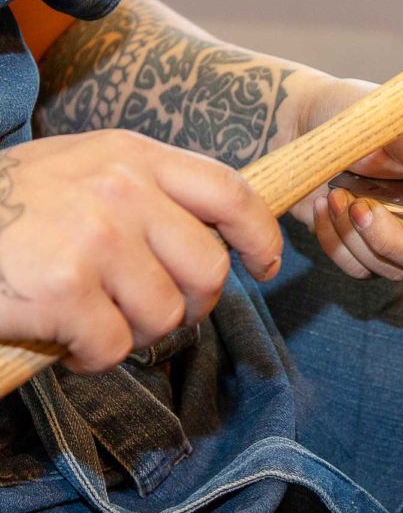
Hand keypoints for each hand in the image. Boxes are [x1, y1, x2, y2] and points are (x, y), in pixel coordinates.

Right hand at [0, 130, 281, 372]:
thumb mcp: (88, 169)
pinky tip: (66, 338)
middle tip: (159, 311)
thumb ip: (150, 190)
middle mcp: (124, 190)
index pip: (230, 192)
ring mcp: (97, 238)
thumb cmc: (16, 203)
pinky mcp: (64, 289)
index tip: (267, 263)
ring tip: (97, 318)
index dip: (260, 233)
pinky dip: (95, 356)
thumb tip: (214, 235)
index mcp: (135, 156)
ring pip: (166, 314)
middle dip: (193, 303)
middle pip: (208, 268)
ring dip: (137, 332)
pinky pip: (116, 346)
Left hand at [293, 78, 402, 279]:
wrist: (302, 120)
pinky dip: (338, 241)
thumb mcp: (400, 122)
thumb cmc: (359, 110)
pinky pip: (360, 268)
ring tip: (340, 196)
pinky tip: (327, 205)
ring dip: (362, 238)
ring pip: (399, 268)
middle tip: (364, 208)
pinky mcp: (365, 243)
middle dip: (399, 240)